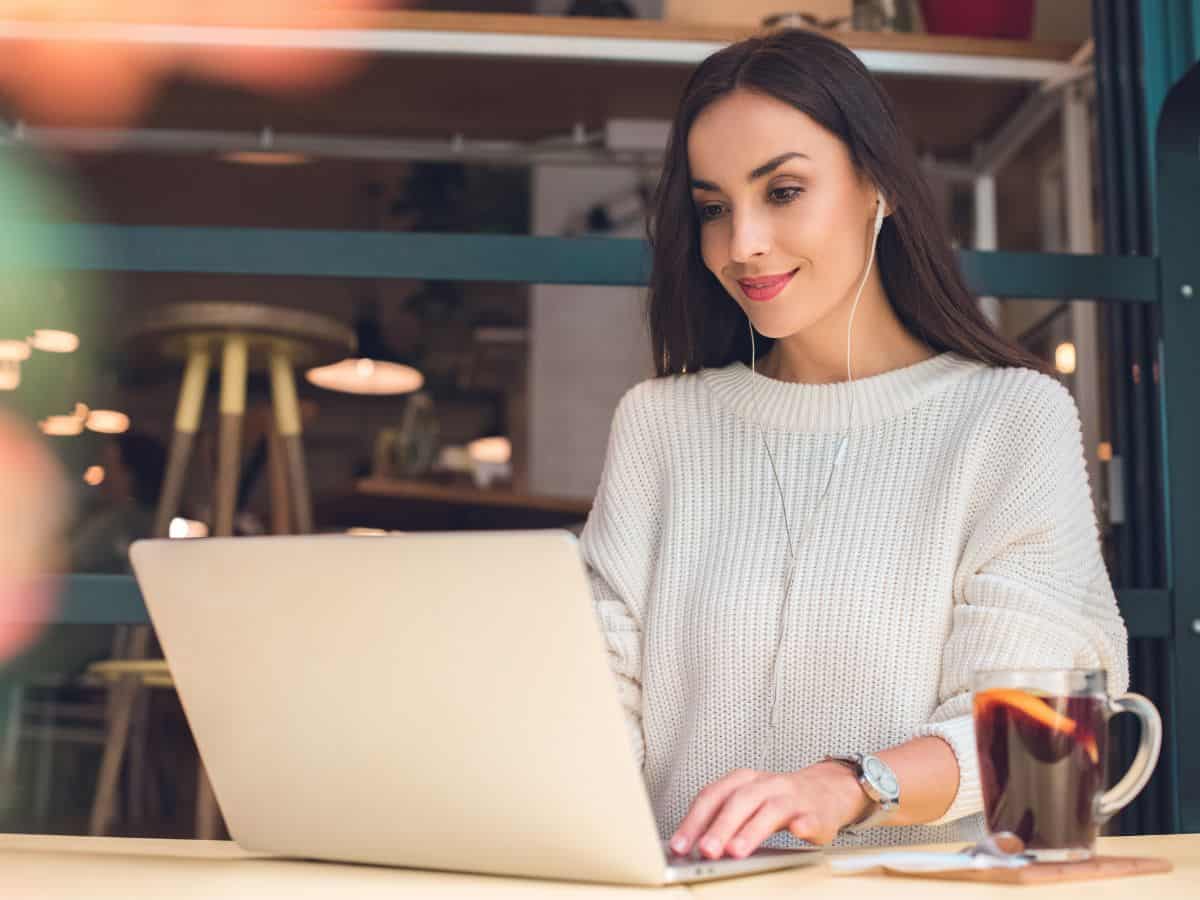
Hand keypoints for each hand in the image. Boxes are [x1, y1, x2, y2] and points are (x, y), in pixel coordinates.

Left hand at [668, 763, 871, 859]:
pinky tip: (797, 833)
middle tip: (706, 850)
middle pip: (739, 801)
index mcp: (744, 781)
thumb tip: (691, 846)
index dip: (694, 820)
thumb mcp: (747, 802)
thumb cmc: (778, 800)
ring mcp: (792, 797)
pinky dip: (803, 825)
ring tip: (737, 851)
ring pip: (770, 810)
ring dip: (751, 830)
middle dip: (719, 827)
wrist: (827, 790)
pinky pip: (809, 818)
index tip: (680, 845)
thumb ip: (722, 819)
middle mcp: (766, 785)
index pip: (713, 796)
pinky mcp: (816, 813)